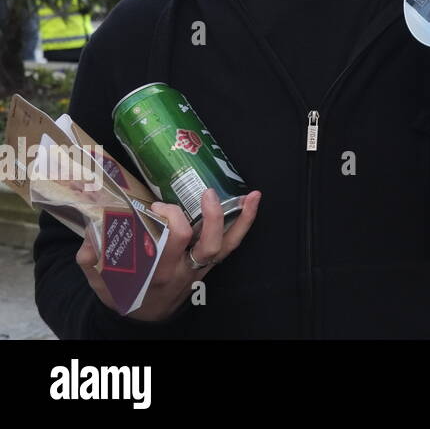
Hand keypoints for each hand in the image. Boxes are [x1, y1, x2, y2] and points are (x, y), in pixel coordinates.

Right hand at [78, 188, 260, 322]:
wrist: (144, 321)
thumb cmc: (123, 295)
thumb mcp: (100, 281)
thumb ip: (91, 257)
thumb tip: (91, 231)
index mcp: (159, 273)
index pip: (173, 240)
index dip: (168, 217)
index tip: (154, 206)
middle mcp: (184, 271)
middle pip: (204, 241)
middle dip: (201, 215)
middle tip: (189, 197)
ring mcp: (200, 269)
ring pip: (225, 245)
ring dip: (240, 218)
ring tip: (250, 194)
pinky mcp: (209, 266)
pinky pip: (231, 246)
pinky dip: (244, 225)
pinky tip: (252, 203)